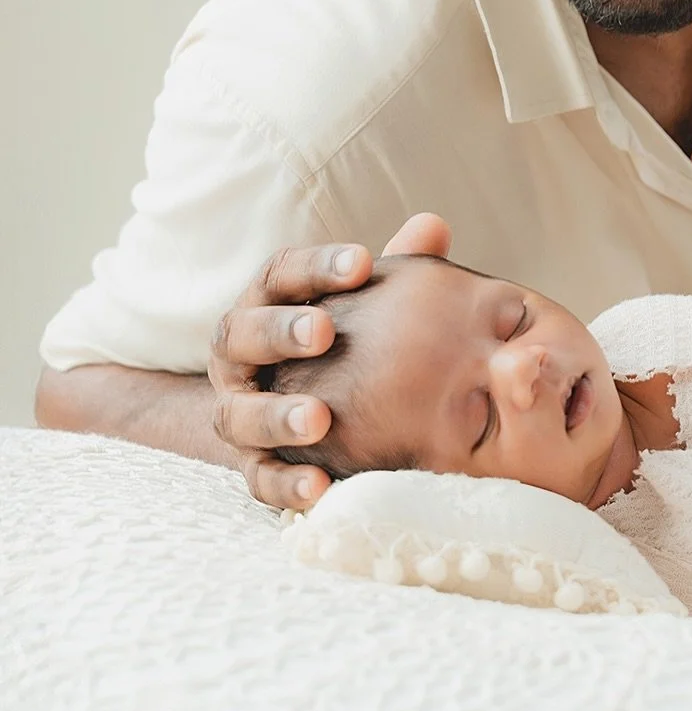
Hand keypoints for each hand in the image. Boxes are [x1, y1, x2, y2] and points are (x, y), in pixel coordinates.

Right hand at [207, 211, 452, 509]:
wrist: (288, 406)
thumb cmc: (338, 341)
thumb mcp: (359, 303)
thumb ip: (395, 268)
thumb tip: (434, 226)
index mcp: (267, 303)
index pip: (281, 274)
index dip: (317, 266)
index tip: (362, 262)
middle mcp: (240, 355)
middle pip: (242, 333)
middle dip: (281, 330)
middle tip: (324, 331)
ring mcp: (240, 412)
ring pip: (238, 413)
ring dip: (277, 414)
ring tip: (320, 418)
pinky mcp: (253, 464)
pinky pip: (259, 478)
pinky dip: (286, 483)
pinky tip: (322, 484)